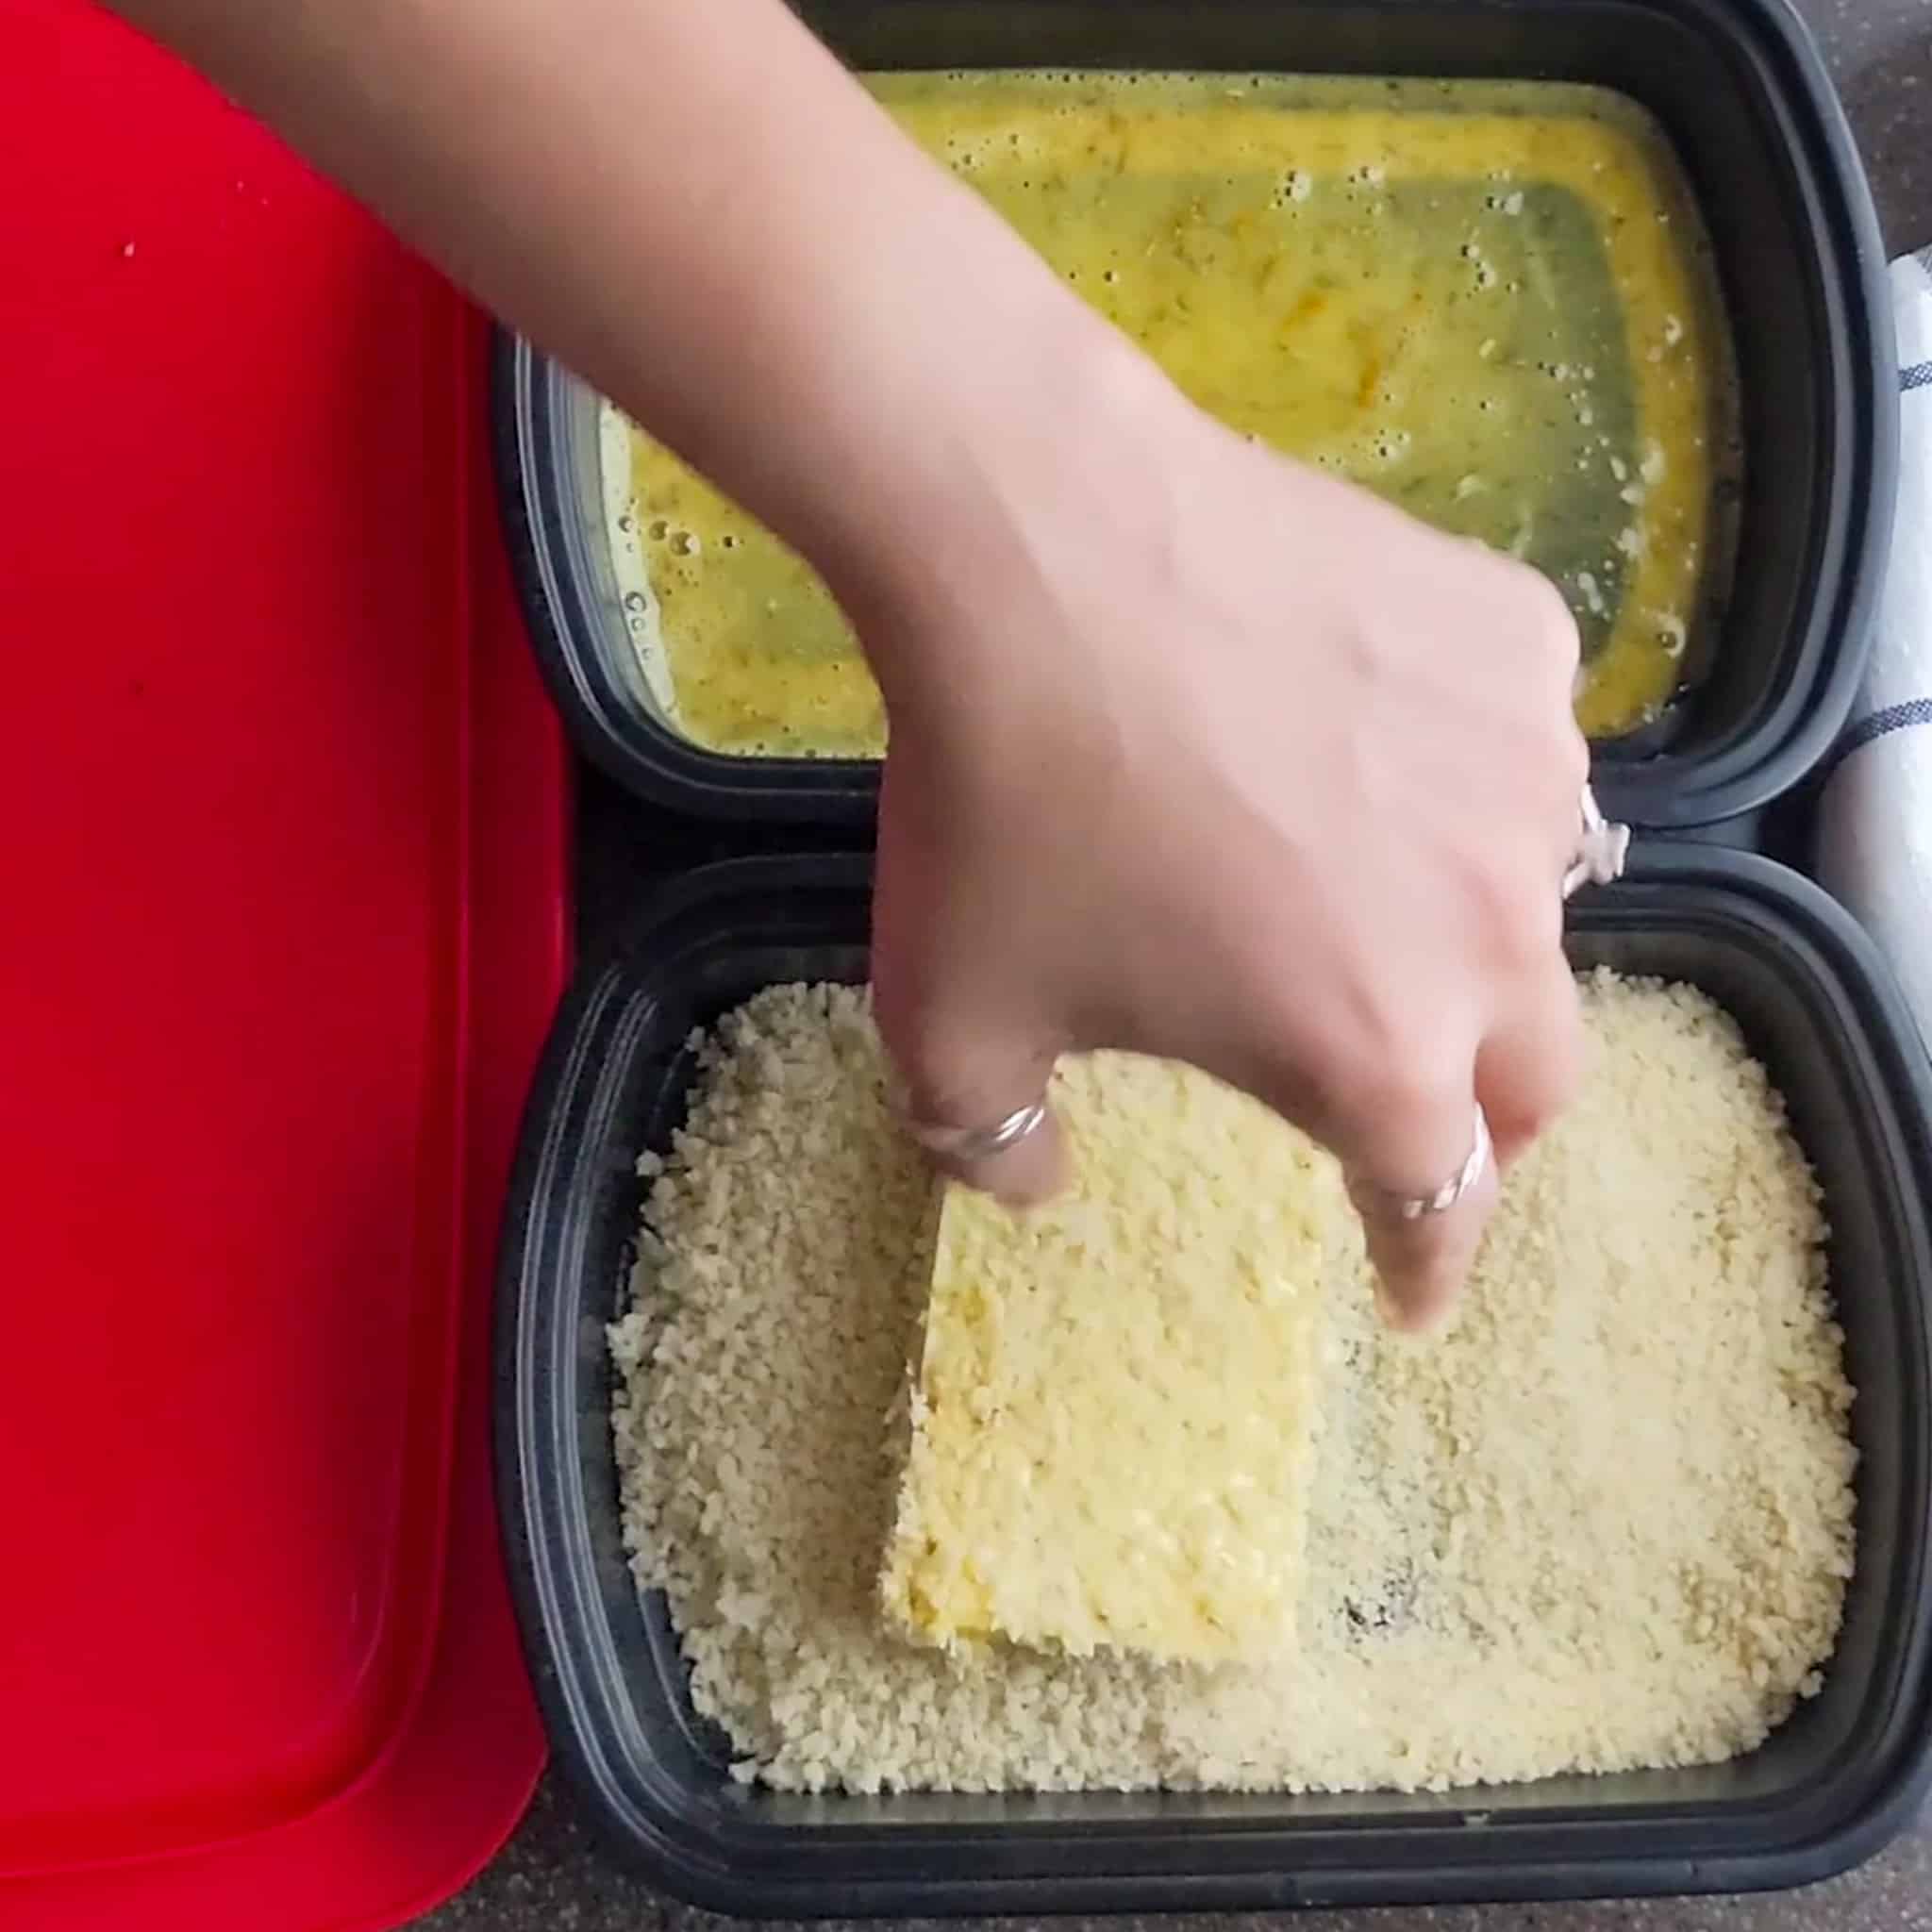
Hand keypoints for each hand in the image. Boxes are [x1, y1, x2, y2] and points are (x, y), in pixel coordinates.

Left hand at [863, 346, 1588, 1330]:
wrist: (1043, 547)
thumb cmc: (999, 810)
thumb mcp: (949, 1024)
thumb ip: (996, 1147)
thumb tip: (1039, 1186)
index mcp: (1374, 1057)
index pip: (1442, 1207)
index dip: (1427, 1264)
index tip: (1413, 1290)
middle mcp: (1490, 932)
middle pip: (1538, 1073)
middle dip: (1486, 1117)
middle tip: (1423, 1106)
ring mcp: (1523, 775)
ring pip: (1540, 894)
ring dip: (1478, 927)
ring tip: (1390, 895)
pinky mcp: (1519, 643)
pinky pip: (1513, 740)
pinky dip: (1460, 766)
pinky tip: (1373, 733)